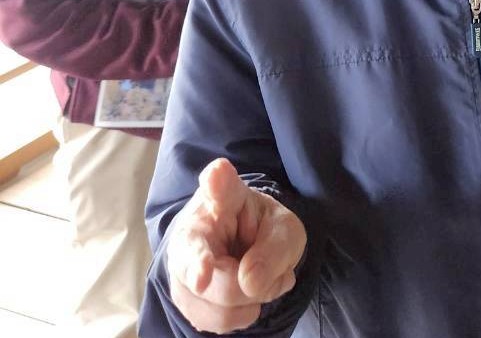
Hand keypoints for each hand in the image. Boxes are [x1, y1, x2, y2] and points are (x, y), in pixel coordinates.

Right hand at [166, 157, 306, 333]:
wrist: (246, 245)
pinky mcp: (183, 296)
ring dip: (251, 301)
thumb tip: (249, 283)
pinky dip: (242, 314)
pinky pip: (214, 321)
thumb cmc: (264, 229)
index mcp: (222, 194)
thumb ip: (275, 249)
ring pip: (217, 304)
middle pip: (214, 275)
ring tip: (258, 277)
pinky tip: (247, 294)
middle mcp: (192, 228)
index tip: (217, 174)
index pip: (217, 188)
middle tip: (271, 271)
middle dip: (251, 286)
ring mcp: (181, 265)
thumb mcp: (285, 230)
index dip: (216, 182)